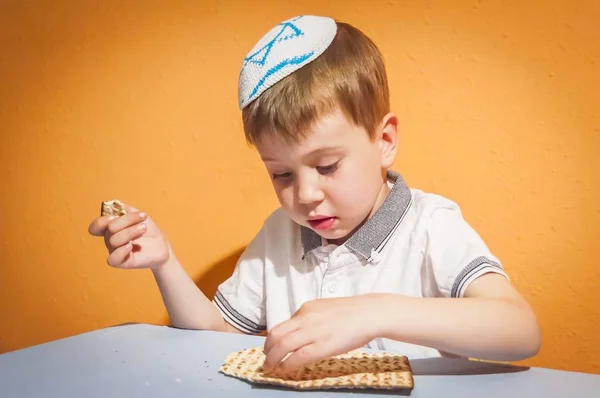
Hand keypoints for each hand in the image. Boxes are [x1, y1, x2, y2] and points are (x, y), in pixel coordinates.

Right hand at [88, 203, 169, 269]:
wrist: (162, 245)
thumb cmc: (149, 231)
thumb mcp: (138, 215)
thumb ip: (124, 209)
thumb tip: (111, 205)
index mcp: (111, 229)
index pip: (96, 226)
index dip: (102, 220)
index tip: (116, 215)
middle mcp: (110, 240)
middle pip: (110, 228)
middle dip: (127, 220)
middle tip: (143, 217)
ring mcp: (116, 251)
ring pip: (113, 240)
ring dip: (131, 231)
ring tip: (144, 228)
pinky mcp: (122, 262)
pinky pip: (112, 259)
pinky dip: (121, 250)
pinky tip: (132, 246)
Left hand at [262, 296, 379, 372]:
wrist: (370, 314)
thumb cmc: (352, 312)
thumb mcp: (325, 308)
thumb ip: (311, 317)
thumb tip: (301, 328)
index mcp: (306, 308)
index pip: (283, 324)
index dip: (274, 338)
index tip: (272, 347)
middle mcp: (305, 318)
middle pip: (276, 334)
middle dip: (267, 348)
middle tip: (266, 358)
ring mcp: (312, 332)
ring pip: (282, 346)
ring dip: (272, 359)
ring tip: (270, 367)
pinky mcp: (321, 346)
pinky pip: (297, 357)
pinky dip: (287, 364)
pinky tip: (284, 369)